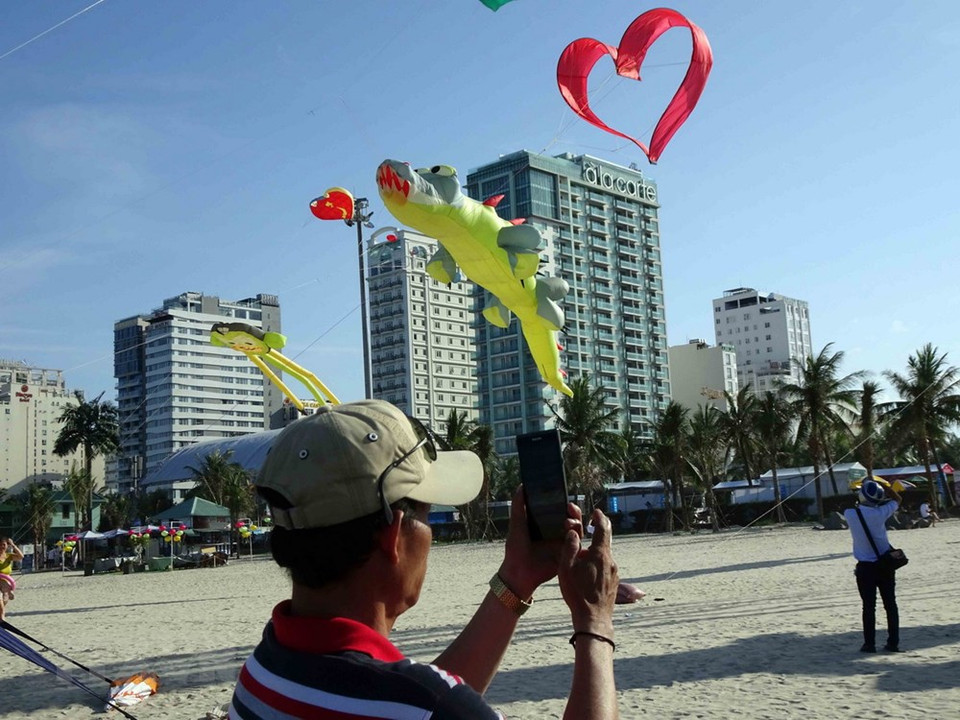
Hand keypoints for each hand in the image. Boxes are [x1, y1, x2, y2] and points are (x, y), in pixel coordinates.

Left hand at [498, 486, 582, 598]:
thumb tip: (522, 486)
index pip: (559, 510)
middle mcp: (556, 532)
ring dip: (576, 524)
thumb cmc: (515, 548)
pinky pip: (577, 547)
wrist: (518, 572)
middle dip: (575, 512)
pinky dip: (577, 540)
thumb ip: (518, 506)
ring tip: (568, 522)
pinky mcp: (566, 555)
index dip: (564, 503)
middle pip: (572, 518)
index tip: (565, 497)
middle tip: (570, 507)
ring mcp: (562, 544)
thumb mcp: (516, 525)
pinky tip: (572, 535)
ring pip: (576, 531)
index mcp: (546, 524)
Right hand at [558, 508, 617, 636]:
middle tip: (592, 524)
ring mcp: (614, 572)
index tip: (595, 512)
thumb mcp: (566, 568)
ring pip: (604, 555)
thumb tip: (573, 533)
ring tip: (581, 556)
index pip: (603, 528)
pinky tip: (587, 573)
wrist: (593, 619)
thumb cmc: (577, 594)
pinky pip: (606, 567)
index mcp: (599, 554)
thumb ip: (570, 547)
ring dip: (595, 551)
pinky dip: (597, 563)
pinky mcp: (614, 582)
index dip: (599, 517)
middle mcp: (610, 561)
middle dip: (598, 531)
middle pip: (605, 540)